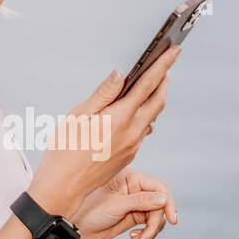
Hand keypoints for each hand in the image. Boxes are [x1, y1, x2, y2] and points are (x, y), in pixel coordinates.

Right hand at [27, 45, 179, 217]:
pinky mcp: (129, 155)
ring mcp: (133, 145)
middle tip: (166, 63)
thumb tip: (121, 74)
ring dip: (155, 98)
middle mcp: (132, 132)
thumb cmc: (64, 151)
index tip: (175, 50)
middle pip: (158, 100)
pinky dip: (144, 114)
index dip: (164, 65)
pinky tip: (135, 110)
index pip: (148, 84)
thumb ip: (103, 94)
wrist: (63, 189)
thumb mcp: (78, 116)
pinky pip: (143, 130)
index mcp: (119, 118)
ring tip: (152, 84)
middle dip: (164, 80)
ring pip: (152, 116)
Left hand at [72, 169, 177, 238]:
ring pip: (155, 217)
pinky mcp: (133, 216)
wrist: (75, 227)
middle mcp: (135, 188)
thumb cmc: (89, 210)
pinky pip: (147, 226)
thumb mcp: (116, 205)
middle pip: (159, 205)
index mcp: (131, 178)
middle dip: (155, 224)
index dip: (168, 202)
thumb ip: (141, 201)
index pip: (158, 187)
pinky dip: (144, 236)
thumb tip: (164, 199)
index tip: (172, 220)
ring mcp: (135, 203)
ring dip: (150, 232)